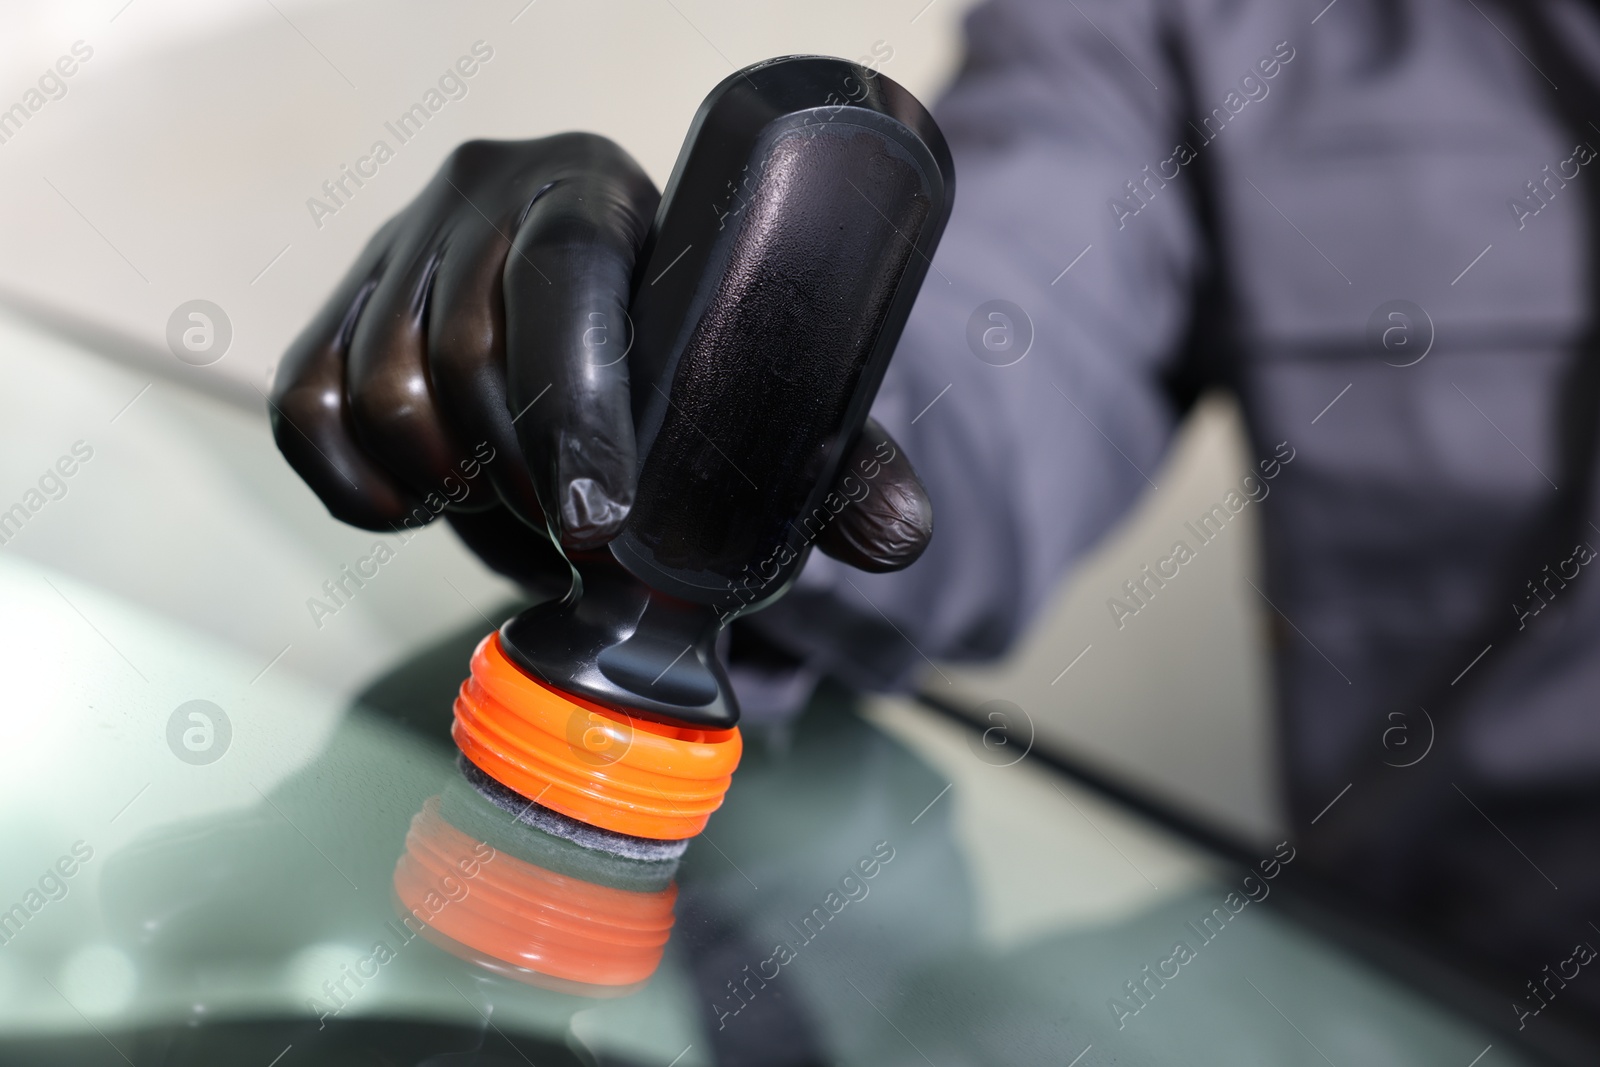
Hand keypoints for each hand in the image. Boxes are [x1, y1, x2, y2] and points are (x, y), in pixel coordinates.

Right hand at [270, 134, 931, 590]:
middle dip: (528, 485)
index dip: (578, 411)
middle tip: (586, 544)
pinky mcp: (327, 313)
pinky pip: (307, 418)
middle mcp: (477, 196)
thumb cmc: (679, 344)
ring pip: (382, 397)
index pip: (566, 283)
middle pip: (466, 361)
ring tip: (530, 526)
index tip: (604, 525)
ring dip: (456, 498)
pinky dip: (364, 489)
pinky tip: (433, 504)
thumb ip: (831, 457)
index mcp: (593, 188)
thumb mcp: (755, 383)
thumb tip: (899, 536)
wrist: (591, 305)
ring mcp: (391, 251)